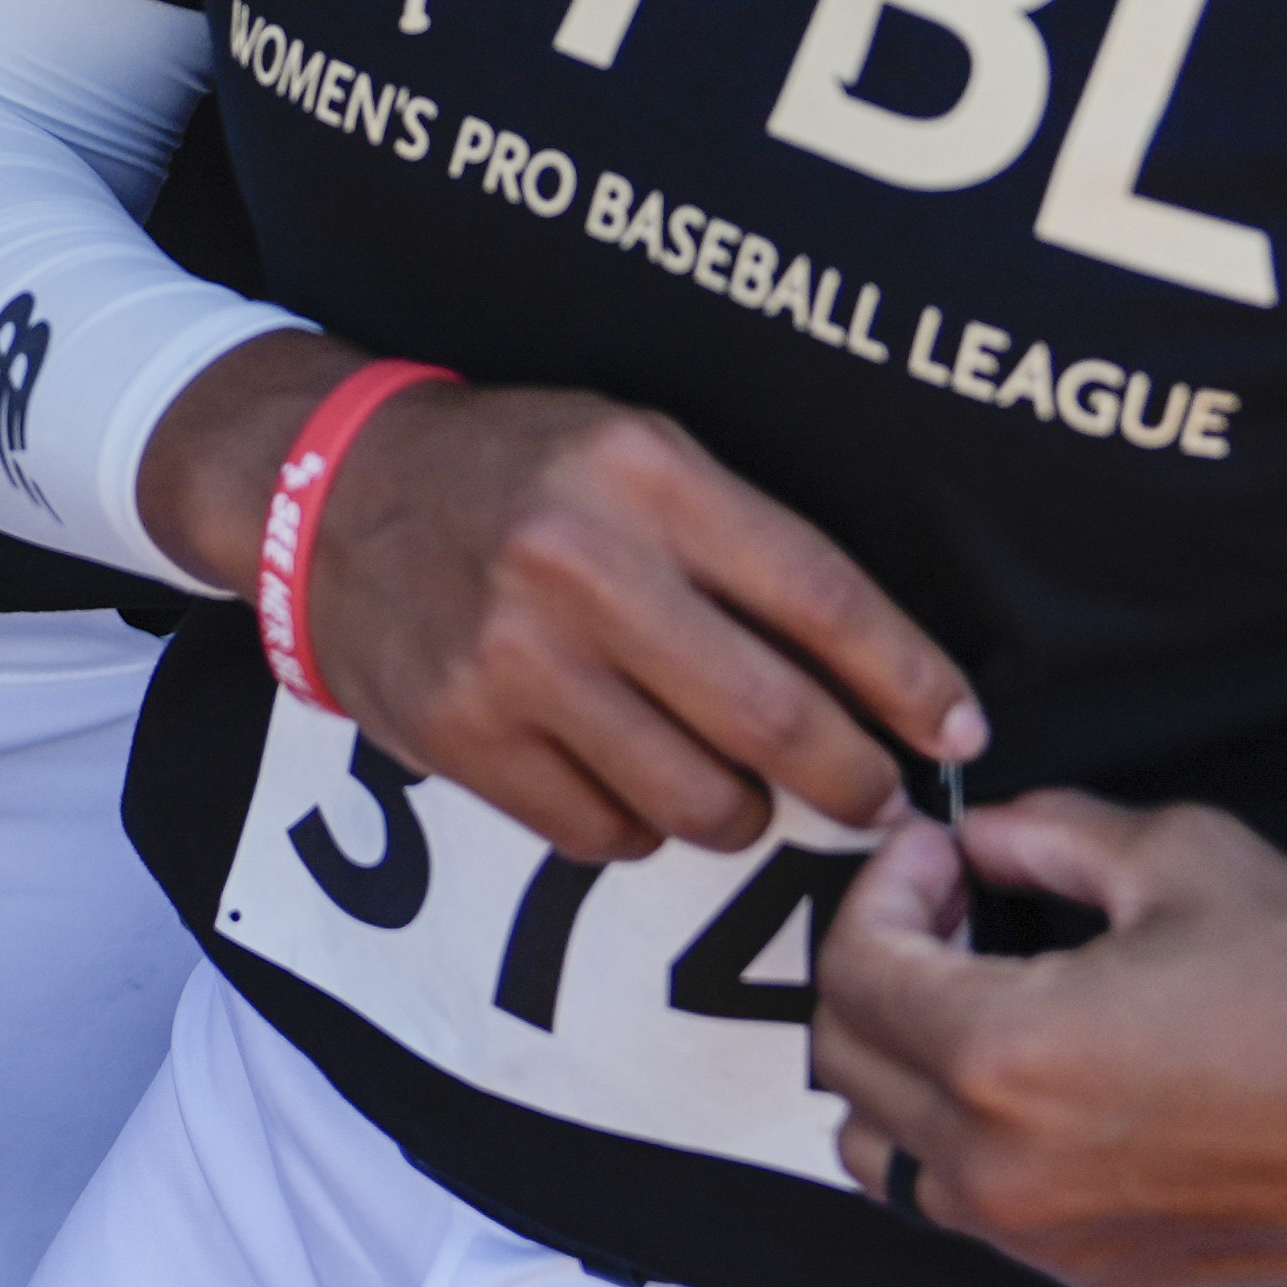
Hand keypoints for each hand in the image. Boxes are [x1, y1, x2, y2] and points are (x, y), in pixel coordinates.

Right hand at [151, 343, 976, 854]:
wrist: (329, 490)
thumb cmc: (517, 472)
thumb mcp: (633, 451)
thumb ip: (743, 545)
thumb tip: (881, 676)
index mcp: (643, 473)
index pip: (820, 596)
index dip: (910, 681)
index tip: (957, 735)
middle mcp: (580, 564)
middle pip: (774, 722)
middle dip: (856, 781)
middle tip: (880, 799)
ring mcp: (513, 659)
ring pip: (697, 802)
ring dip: (743, 814)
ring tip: (735, 784)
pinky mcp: (461, 735)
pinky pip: (603, 835)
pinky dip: (639, 827)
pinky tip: (628, 778)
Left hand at [814, 793, 1286, 1286]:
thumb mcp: (1184, 858)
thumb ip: (1048, 833)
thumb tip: (982, 833)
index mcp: (1012, 1060)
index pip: (855, 971)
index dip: (883, 889)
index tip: (936, 852)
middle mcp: (1007, 1170)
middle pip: (845, 1061)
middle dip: (876, 962)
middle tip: (946, 904)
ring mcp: (1049, 1239)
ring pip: (885, 1150)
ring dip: (897, 1060)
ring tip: (973, 988)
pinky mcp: (1099, 1273)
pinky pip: (966, 1204)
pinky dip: (957, 1133)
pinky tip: (1029, 1067)